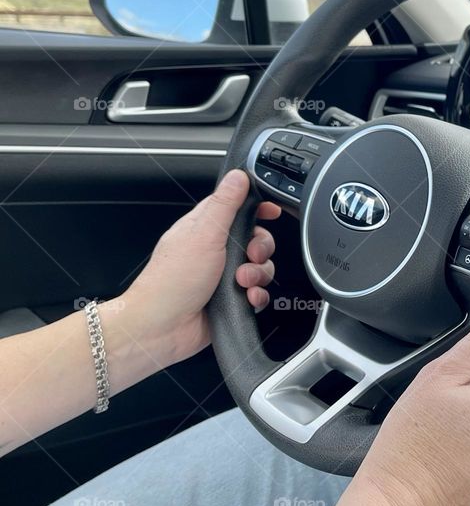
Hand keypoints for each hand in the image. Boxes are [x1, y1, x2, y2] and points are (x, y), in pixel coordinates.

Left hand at [117, 169, 280, 367]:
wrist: (160, 329)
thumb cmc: (170, 282)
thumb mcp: (203, 234)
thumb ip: (224, 204)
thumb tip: (238, 176)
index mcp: (204, 228)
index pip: (237, 207)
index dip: (258, 207)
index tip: (272, 212)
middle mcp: (214, 250)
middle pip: (257, 238)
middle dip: (261, 248)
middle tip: (250, 255)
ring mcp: (223, 276)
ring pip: (260, 267)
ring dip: (258, 275)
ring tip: (241, 282)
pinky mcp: (230, 299)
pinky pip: (258, 292)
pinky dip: (256, 295)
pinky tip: (245, 298)